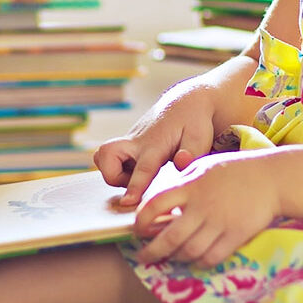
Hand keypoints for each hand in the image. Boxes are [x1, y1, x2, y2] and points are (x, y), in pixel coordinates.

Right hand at [93, 81, 216, 205]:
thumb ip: (192, 152)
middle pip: (106, 156)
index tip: (127, 202)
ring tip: (135, 176)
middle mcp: (137, 142)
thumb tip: (181, 163)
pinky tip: (135, 169)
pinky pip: (108, 157)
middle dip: (112, 176)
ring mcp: (129, 142)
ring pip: (103, 156)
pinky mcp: (126, 144)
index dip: (135, 185)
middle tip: (134, 183)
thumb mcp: (200, 136)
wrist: (184, 101)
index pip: (143, 167)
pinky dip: (115, 167)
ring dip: (112, 171)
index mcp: (155, 144)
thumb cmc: (194, 121)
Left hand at [134, 150, 279, 268]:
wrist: (271, 178)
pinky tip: (194, 260)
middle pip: (169, 237)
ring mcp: (219, 222)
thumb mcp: (205, 167)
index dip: (142, 220)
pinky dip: (198, 263)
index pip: (156, 205)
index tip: (137, 229)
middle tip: (143, 257)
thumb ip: (184, 182)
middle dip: (152, 251)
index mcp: (192, 185)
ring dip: (175, 258)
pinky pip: (210, 258)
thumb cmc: (236, 170)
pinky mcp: (235, 236)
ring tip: (170, 258)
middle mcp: (202, 206)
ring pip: (188, 251)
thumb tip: (160, 201)